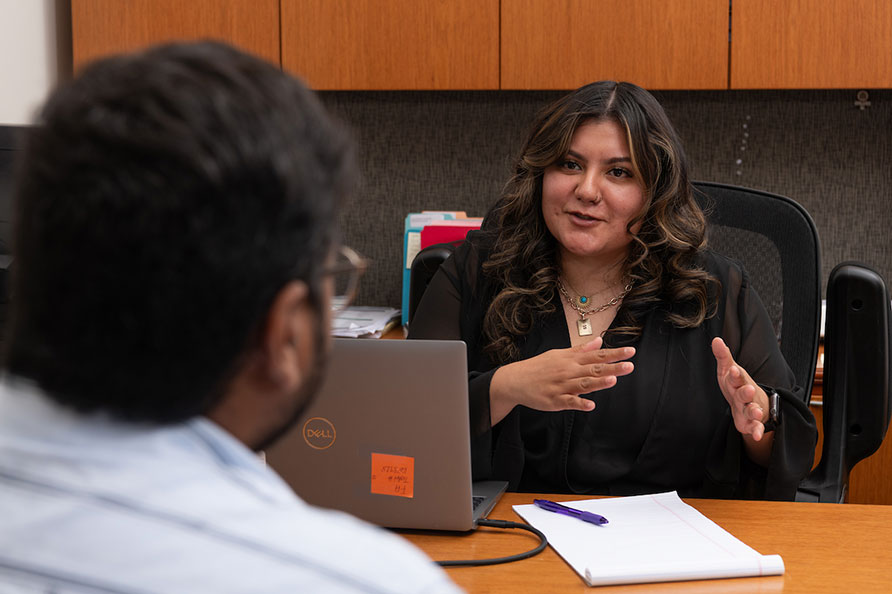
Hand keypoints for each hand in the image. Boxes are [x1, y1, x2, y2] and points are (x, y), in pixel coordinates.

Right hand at [489, 336, 634, 424]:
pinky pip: (569, 402)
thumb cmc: (539, 367)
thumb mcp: (560, 354)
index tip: (630, 351)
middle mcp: (568, 371)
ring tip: (613, 380)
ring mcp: (562, 386)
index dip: (614, 353)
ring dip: (598, 382)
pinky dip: (580, 403)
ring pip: (583, 384)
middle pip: (594, 369)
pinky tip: (591, 405)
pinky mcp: (555, 400)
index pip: (597, 355)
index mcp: (571, 360)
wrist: (515, 380)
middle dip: (612, 367)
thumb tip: (599, 341)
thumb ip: (581, 349)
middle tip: (629, 366)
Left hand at [711, 337, 770, 441]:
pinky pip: (755, 427)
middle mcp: (746, 395)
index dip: (734, 374)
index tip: (732, 369)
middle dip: (746, 391)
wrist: (750, 404)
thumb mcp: (727, 370)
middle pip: (746, 393)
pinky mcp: (750, 423)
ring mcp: (750, 408)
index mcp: (739, 381)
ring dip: (755, 411)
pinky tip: (757, 436)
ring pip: (753, 410)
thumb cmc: (736, 385)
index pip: (737, 376)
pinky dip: (757, 431)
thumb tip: (716, 340)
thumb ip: (723, 356)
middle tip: (748, 389)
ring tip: (756, 412)